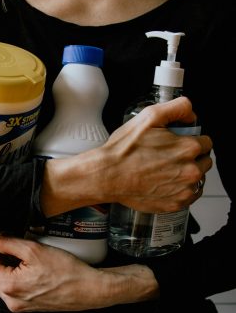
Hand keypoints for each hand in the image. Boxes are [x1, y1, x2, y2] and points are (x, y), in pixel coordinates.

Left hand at [0, 235, 158, 312]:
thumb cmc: (67, 272)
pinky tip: (10, 258)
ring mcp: (19, 303)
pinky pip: (9, 284)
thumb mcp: (34, 250)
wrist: (89, 290)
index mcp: (9, 286)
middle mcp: (10, 299)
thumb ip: (9, 244)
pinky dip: (5, 270)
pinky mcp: (27, 302)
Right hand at [41, 97, 212, 216]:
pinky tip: (163, 182)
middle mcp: (191, 171)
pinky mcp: (174, 204)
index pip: (206, 142)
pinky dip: (179, 189)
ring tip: (162, 170)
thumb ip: (177, 108)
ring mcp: (183, 190)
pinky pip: (188, 196)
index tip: (177, 142)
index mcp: (188, 148)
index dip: (190, 139)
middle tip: (167, 155)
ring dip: (186, 173)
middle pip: (204, 161)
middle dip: (190, 157)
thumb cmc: (124, 150)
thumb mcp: (149, 117)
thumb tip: (191, 114)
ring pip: (197, 179)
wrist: (107, 176)